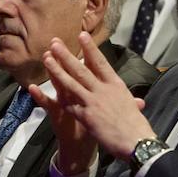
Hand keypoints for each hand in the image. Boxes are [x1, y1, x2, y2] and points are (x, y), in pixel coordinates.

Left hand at [34, 33, 154, 173]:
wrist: (136, 141)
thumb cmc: (136, 124)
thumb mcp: (132, 107)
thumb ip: (130, 101)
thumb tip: (136, 101)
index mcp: (115, 85)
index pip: (100, 63)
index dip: (90, 49)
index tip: (81, 35)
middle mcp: (103, 90)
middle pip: (82, 70)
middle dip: (67, 55)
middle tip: (55, 43)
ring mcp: (93, 102)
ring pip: (71, 83)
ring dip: (57, 70)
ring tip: (47, 58)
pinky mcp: (86, 116)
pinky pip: (68, 105)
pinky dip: (55, 98)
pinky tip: (41, 91)